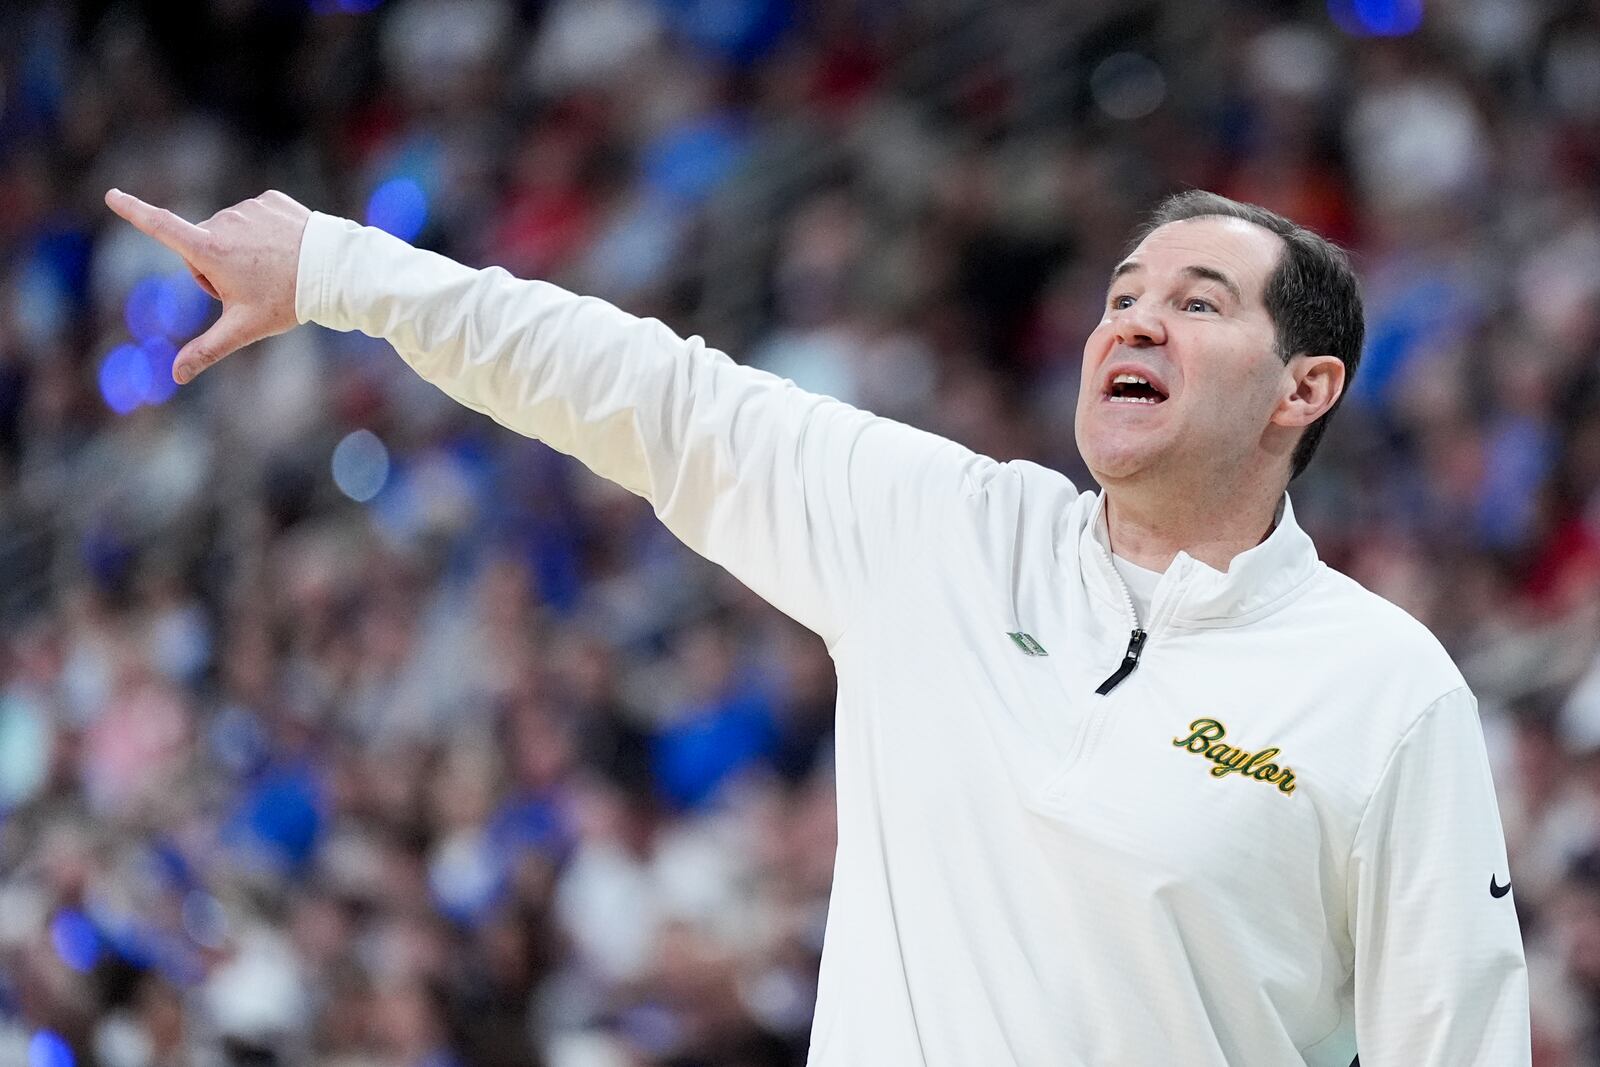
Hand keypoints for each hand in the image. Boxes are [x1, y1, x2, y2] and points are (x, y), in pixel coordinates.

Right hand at [104, 188, 310, 383]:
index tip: (111, 195)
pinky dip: (266, 232)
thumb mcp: (244, 329)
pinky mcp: (271, 199)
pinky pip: (256, 217)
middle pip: (202, 245)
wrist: (337, 272)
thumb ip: (206, 350)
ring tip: (274, 268)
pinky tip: (286, 247)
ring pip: (231, 232)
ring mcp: (248, 207)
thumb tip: (176, 376)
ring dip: (242, 249)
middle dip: (216, 266)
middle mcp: (224, 221)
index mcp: (210, 249)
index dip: (134, 211)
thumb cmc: (287, 301)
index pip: (161, 227)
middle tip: (251, 286)